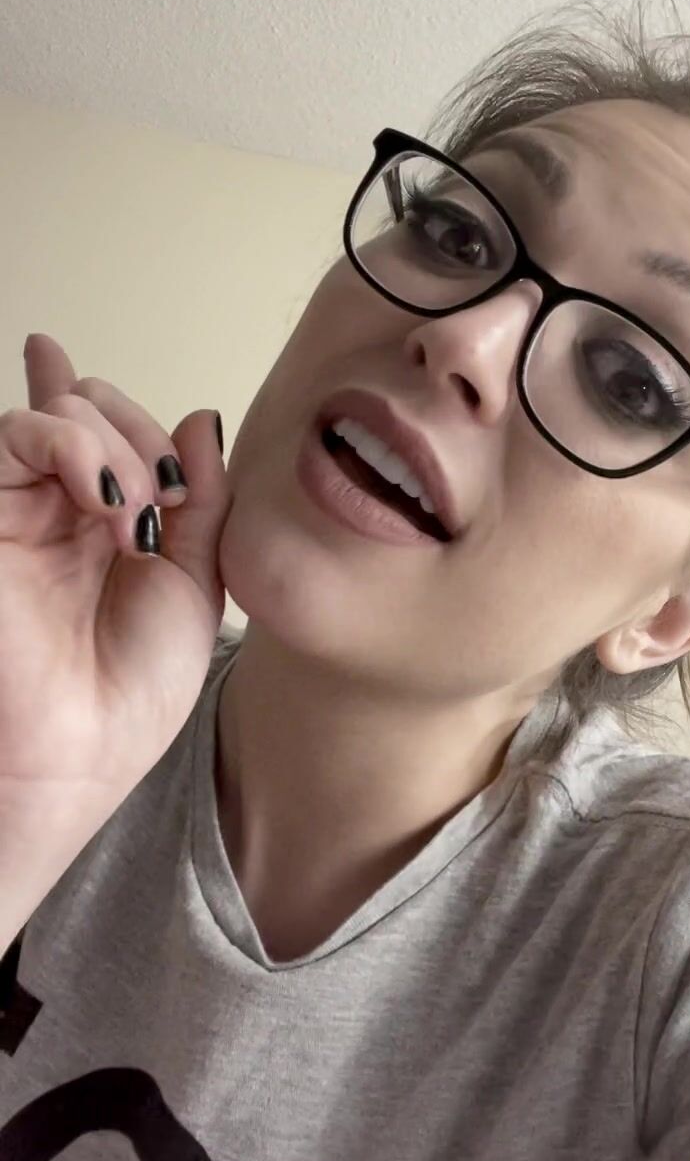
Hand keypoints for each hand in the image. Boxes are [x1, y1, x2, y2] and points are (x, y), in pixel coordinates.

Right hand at [0, 333, 232, 823]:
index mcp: (101, 521)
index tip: (178, 481)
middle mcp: (51, 508)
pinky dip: (74, 444)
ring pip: (55, 413)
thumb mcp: (193, 582)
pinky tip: (109, 497)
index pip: (106, 429)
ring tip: (135, 514)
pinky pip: (15, 436)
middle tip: (163, 503)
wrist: (79, 753)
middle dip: (139, 435)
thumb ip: (200, 499)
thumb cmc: (132, 690)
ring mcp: (13, 510)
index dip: (132, 417)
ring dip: (114, 446)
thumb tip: (199, 420)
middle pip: (87, 406)